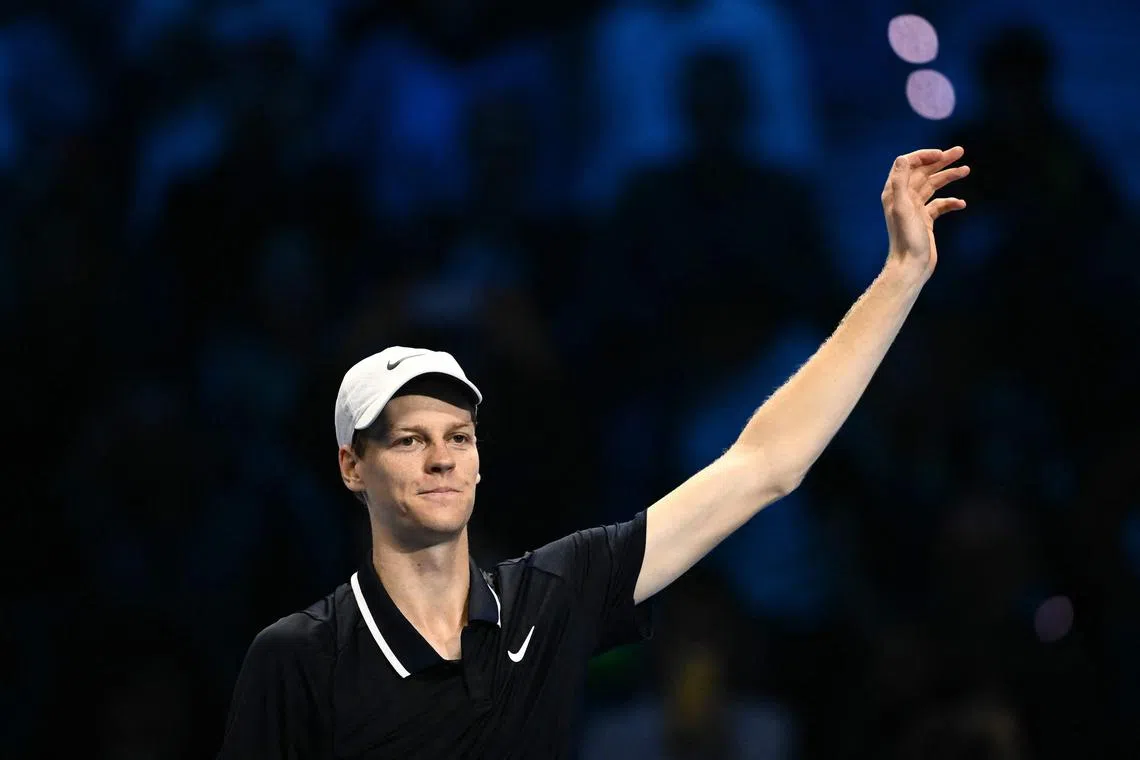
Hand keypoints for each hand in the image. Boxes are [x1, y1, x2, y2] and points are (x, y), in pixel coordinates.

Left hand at [881, 146, 968, 278]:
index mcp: (894, 193)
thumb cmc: (906, 238)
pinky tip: (961, 204)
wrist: (911, 266)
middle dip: (941, 161)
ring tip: (966, 170)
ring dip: (948, 177)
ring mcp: (915, 209)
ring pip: (933, 186)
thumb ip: (901, 183)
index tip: (942, 155)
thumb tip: (903, 158)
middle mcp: (903, 198)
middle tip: (960, 152)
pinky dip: (950, 202)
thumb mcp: (903, 208)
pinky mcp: (925, 220)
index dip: (924, 156)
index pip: (908, 165)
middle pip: (923, 173)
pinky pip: (939, 205)